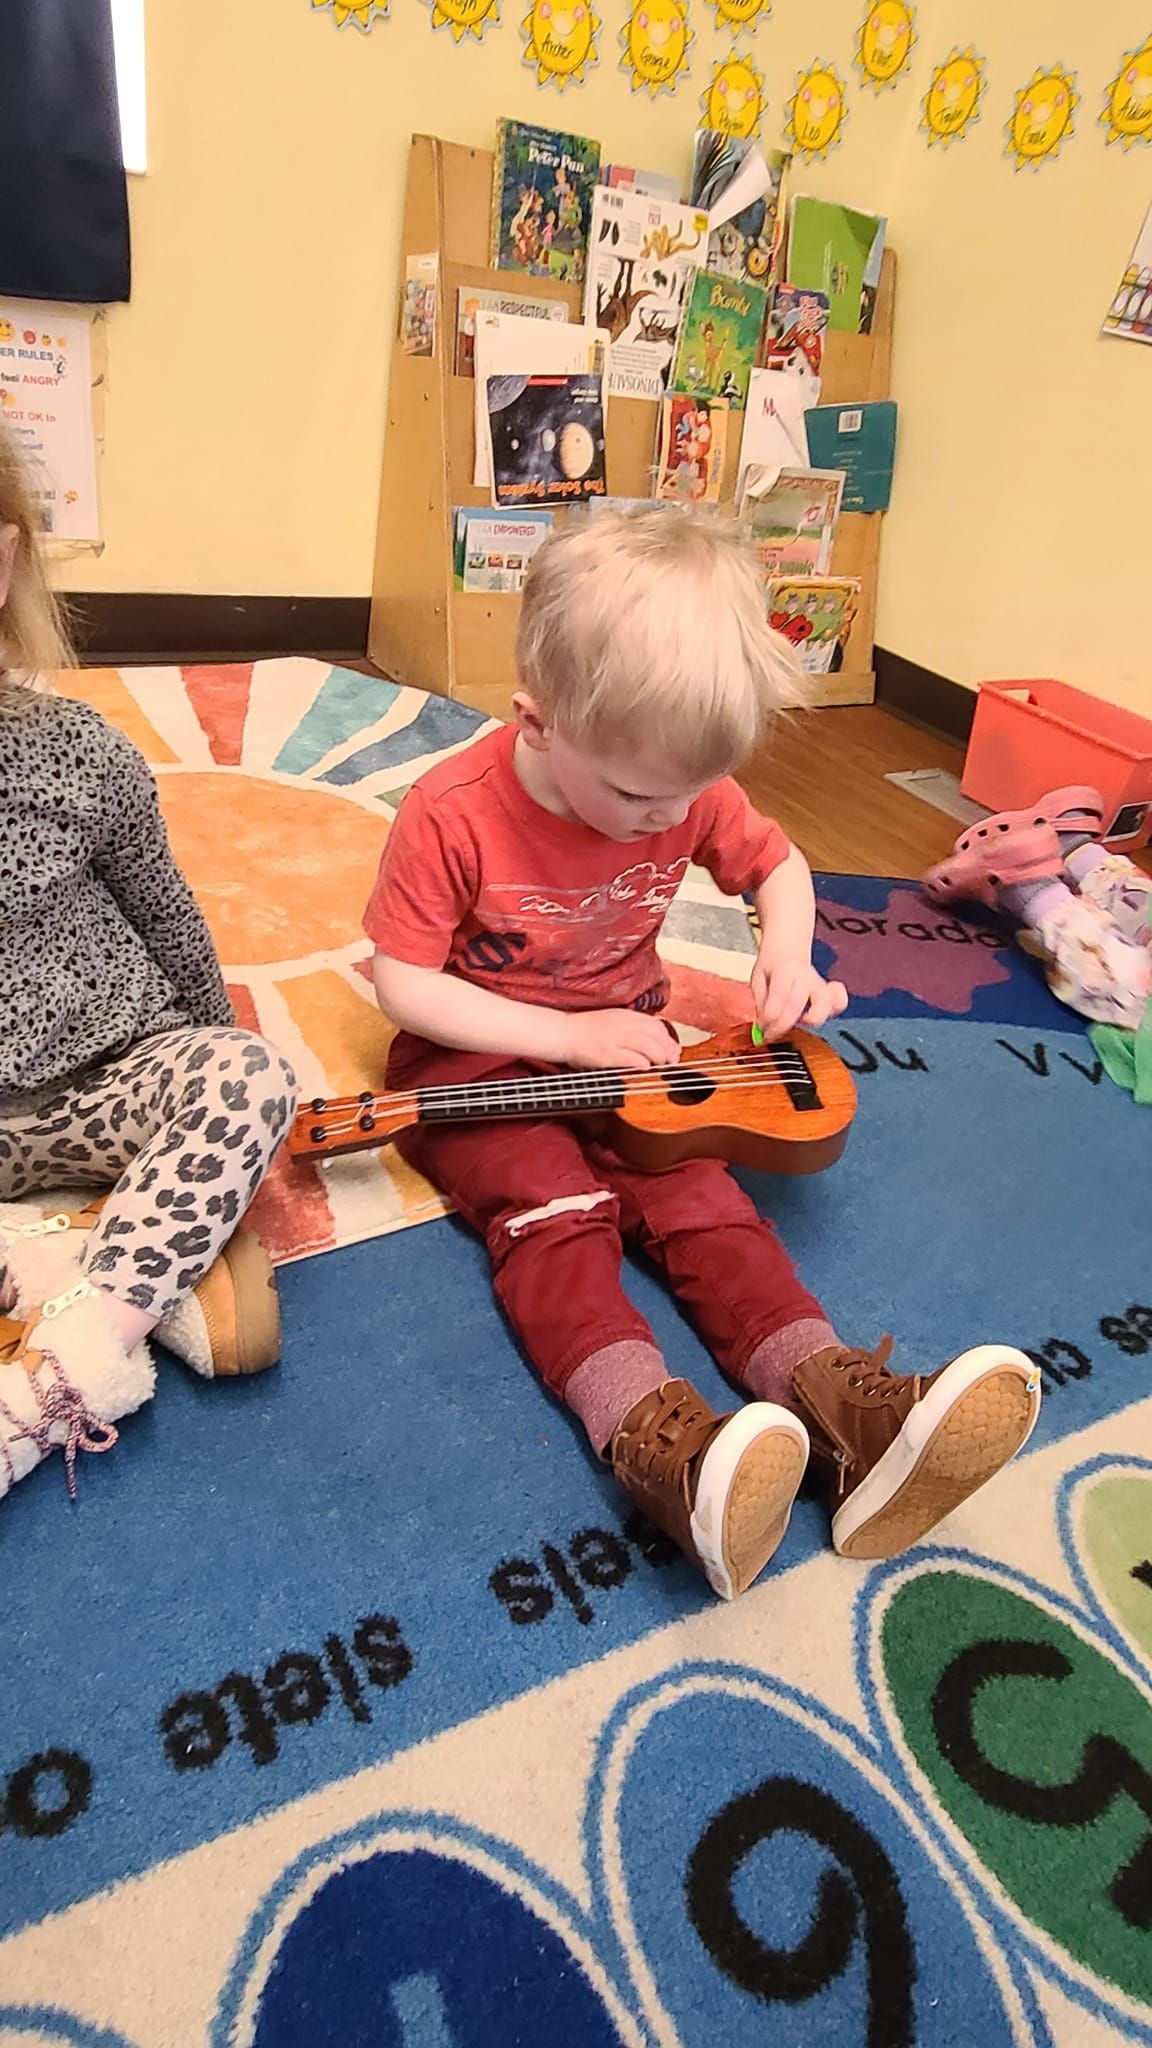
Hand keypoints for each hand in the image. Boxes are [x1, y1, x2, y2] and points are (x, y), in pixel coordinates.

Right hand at [559, 1009, 680, 1071]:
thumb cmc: (587, 1030)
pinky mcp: (606, 1053)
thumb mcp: (614, 1021)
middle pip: (656, 1035)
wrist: (564, 1033)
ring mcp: (614, 1039)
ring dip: (658, 1057)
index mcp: (626, 1015)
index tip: (672, 1050)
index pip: (656, 1025)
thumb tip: (655, 1041)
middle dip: (668, 1049)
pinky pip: (631, 1058)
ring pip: (648, 1046)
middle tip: (670, 1061)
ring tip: (659, 1065)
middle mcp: (623, 1025)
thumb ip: (633, 1027)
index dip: (668, 1039)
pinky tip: (644, 1067)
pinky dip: (642, 1063)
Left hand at [751, 950, 847, 1038]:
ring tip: (798, 1021)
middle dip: (781, 1025)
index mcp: (786, 970)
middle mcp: (806, 977)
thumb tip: (762, 1023)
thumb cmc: (774, 968)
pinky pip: (840, 1003)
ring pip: (825, 1005)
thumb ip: (760, 1000)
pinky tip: (816, 1015)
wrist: (788, 952)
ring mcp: (820, 985)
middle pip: (796, 1006)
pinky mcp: (830, 993)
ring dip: (810, 1019)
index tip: (761, 1025)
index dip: (768, 1017)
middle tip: (770, 1031)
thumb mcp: (758, 978)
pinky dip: (833, 1011)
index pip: (778, 998)